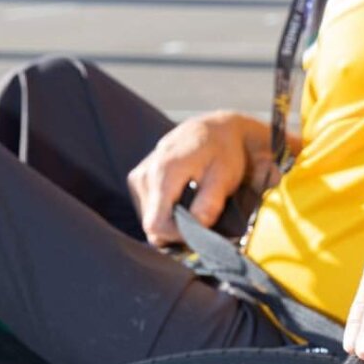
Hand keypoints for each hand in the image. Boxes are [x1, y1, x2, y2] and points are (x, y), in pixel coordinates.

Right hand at [127, 111, 274, 246]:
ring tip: (195, 206)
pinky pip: (148, 208)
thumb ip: (210, 203)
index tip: (200, 231)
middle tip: (202, 219)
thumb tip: (196, 230)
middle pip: (151, 224)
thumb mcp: (225, 176)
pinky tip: (183, 200)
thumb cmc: (224, 152)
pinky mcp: (138, 178)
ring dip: (171, 220)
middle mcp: (145, 174)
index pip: (157, 224)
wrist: (216, 128)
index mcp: (164, 172)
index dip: (178, 235)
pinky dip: (166, 211)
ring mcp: (139, 176)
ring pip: (149, 218)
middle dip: (177, 229)